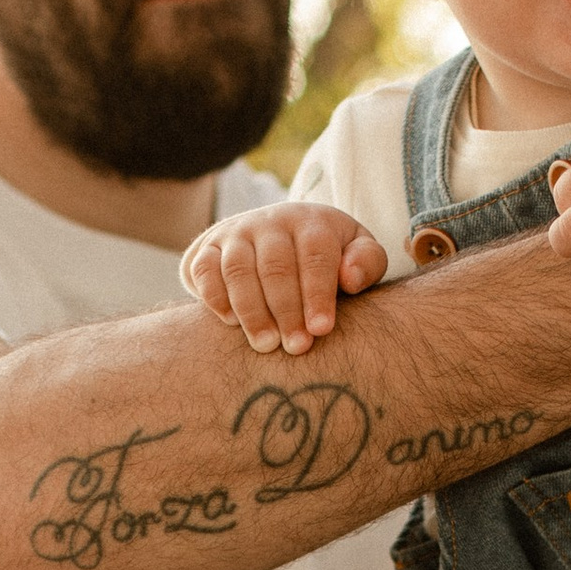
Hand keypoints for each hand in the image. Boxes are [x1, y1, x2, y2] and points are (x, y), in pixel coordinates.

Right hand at [185, 200, 386, 355]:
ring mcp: (236, 233)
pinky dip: (215, 298)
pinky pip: (204, 271)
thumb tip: (350, 279)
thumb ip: (366, 263)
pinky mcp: (206, 250)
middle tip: (296, 348)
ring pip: (238, 269)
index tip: (321, 330)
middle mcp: (271, 221)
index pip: (315, 254)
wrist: (278, 241)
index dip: (318, 293)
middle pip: (276, 265)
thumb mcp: (355, 254)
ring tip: (266, 345)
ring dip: (251, 310)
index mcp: (311, 221)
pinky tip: (233, 324)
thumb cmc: (328, 260)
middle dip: (286, 309)